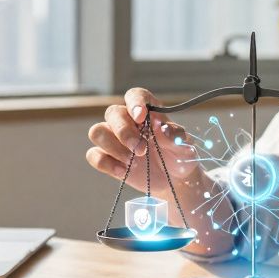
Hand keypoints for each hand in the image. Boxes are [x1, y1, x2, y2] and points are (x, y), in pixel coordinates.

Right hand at [85, 87, 202, 195]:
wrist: (173, 181)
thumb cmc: (179, 158)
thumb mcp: (184, 148)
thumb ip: (175, 137)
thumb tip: (163, 128)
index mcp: (147, 111)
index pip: (135, 95)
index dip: (135, 102)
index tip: (141, 116)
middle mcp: (127, 121)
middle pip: (112, 113)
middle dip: (123, 131)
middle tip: (140, 149)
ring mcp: (115, 139)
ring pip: (97, 131)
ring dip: (113, 147)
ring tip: (132, 161)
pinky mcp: (108, 158)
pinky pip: (93, 155)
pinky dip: (106, 163)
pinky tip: (123, 171)